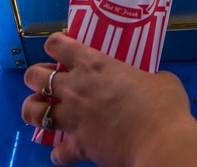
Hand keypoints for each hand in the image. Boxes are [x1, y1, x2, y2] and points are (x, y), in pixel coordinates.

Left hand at [22, 32, 196, 166]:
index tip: (61, 48)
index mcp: (94, 64)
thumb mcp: (161, 80)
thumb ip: (148, 78)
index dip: (55, 44)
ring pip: (32, 111)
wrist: (161, 142)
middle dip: (35, 77)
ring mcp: (72, 118)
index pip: (57, 44)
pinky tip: (68, 150)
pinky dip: (60, 152)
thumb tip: (152, 83)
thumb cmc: (164, 106)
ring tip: (43, 112)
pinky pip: (56, 153)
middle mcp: (75, 88)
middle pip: (35, 76)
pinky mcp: (77, 146)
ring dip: (34, 110)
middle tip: (48, 81)